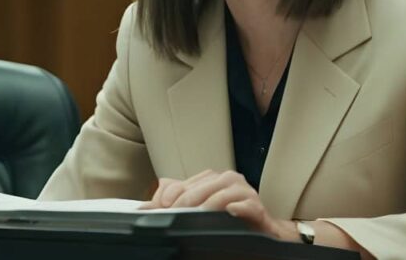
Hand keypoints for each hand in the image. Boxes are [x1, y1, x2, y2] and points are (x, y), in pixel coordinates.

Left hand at [140, 170, 298, 240]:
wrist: (261, 229)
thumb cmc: (227, 218)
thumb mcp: (198, 208)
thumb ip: (175, 203)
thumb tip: (144, 206)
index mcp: (212, 178)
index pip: (187, 182)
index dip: (171, 194)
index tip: (160, 207)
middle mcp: (228, 180)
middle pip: (203, 186)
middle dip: (186, 200)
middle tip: (173, 213)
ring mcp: (244, 192)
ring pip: (223, 193)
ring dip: (207, 204)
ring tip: (194, 214)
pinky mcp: (257, 207)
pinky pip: (248, 206)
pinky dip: (239, 208)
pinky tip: (230, 212)